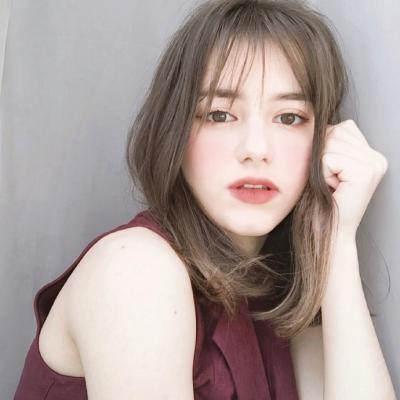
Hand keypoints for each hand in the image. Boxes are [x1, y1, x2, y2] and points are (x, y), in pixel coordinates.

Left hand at [322, 119, 387, 233]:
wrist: (329, 231)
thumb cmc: (323, 200)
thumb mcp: (327, 165)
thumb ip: (331, 142)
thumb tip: (320, 119)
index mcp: (371, 155)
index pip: (342, 127)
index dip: (326, 149)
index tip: (332, 174)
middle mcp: (378, 158)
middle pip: (335, 132)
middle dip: (323, 157)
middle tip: (331, 181)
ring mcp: (375, 165)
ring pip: (330, 144)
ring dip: (321, 166)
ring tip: (332, 185)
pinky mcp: (365, 173)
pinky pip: (328, 158)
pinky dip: (322, 173)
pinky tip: (333, 189)